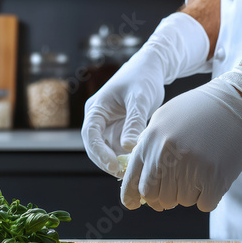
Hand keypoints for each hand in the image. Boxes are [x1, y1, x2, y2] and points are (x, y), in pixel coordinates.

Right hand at [81, 12, 209, 177]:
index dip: (99, 152)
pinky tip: (136, 164)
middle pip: (94, 146)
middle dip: (105, 161)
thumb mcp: (140, 99)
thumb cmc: (144, 78)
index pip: (91, 134)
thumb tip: (127, 148)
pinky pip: (116, 148)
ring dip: (115, 161)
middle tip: (122, 174)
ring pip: (105, 150)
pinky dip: (123, 157)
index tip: (113, 166)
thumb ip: (134, 122)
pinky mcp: (117, 129)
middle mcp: (97, 118)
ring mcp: (106, 125)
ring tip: (131, 172)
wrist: (151, 68)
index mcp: (96, 108)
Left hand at [121, 75, 241, 211]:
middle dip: (162, 197)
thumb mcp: (163, 119)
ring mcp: (191, 168)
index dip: (130, 197)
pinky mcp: (215, 178)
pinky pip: (204, 204)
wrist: (237, 100)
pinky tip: (214, 178)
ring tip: (200, 171)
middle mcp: (166, 156)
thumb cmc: (199, 109)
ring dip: (189, 193)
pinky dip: (208, 197)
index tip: (132, 205)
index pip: (133, 181)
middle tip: (175, 188)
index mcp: (151, 142)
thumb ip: (147, 144)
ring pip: (181, 201)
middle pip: (155, 197)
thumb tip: (138, 174)